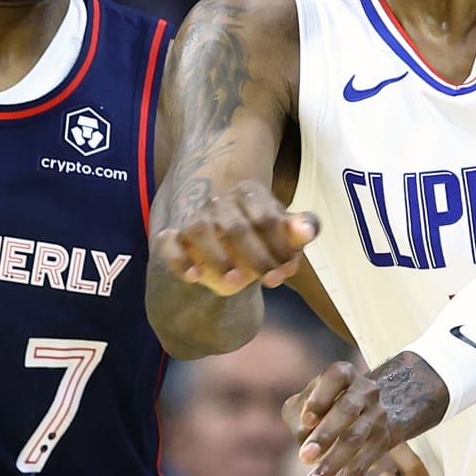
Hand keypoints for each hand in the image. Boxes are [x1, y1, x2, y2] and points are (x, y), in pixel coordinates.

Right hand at [151, 180, 318, 296]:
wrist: (229, 242)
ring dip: (217, 258)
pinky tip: (194, 277)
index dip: (280, 246)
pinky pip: (168, 243)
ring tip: (236, 282)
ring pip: (200, 230)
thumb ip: (299, 231)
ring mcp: (196, 217)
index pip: (266, 217)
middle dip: (256, 258)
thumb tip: (307, 231)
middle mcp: (220, 201)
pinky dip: (179, 259)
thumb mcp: (284, 234)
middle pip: (236, 227)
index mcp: (251, 193)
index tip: (287, 270)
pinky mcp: (174, 236)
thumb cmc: (262, 237)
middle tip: (271, 282)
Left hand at [284, 353, 448, 475]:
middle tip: (303, 457)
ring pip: (355, 443)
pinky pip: (361, 469)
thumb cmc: (323, 403)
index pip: (335, 378)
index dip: (320, 398)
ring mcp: (377, 417)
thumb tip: (303, 438)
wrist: (370, 407)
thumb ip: (297, 413)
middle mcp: (365, 391)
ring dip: (332, 467)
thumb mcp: (307, 399)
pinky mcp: (383, 444)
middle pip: (347, 411)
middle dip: (326, 435)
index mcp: (344, 374)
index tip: (306, 420)